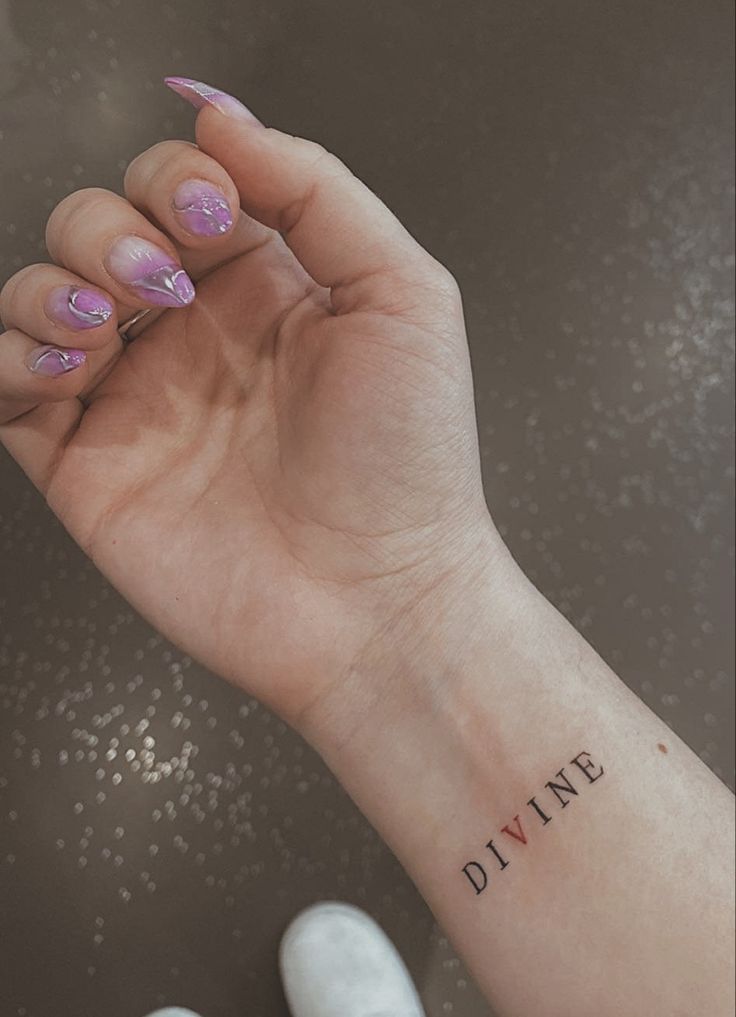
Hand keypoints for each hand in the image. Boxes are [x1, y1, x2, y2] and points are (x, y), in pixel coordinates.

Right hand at [0, 79, 495, 729]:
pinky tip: (64, 363)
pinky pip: (7, 385)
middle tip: (165, 288)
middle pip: (100, 227)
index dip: (177, 179)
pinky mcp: (88, 463)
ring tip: (109, 323)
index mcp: (267, 288)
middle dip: (114, 231)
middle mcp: (196, 338)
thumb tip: (224, 120)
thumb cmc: (410, 465)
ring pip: (40, 293)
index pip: (181, 187)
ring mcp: (137, 399)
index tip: (211, 216)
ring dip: (56, 282)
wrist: (378, 600)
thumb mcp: (403, 297)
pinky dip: (11, 354)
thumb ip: (318, 191)